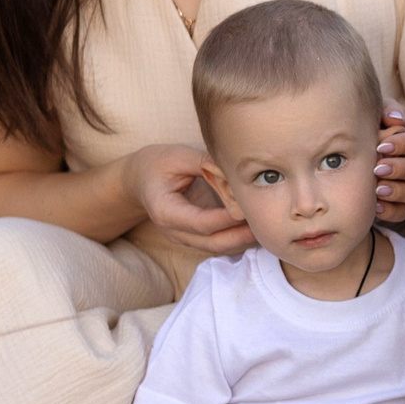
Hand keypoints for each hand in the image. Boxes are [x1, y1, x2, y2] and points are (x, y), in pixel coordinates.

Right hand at [126, 143, 255, 255]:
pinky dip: (237, 236)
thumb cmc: (158, 163)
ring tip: (265, 223)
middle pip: (213, 243)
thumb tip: (234, 175)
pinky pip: (218, 242)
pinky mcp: (194, 236)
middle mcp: (174, 231)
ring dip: (242, 238)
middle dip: (241, 235)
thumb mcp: (179, 156)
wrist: (140, 178)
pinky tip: (254, 224)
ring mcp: (183, 237)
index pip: (201, 223)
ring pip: (218, 247)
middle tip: (264, 220)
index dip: (227, 217)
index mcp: (165, 211)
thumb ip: (206, 164)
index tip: (248, 206)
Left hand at [372, 103, 404, 223]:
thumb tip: (395, 119)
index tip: (382, 147)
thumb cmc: (376, 122)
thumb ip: (387, 109)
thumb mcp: (380, 110)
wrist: (365, 142)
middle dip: (402, 169)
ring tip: (378, 190)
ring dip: (400, 192)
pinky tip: (375, 206)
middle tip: (378, 169)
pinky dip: (391, 211)